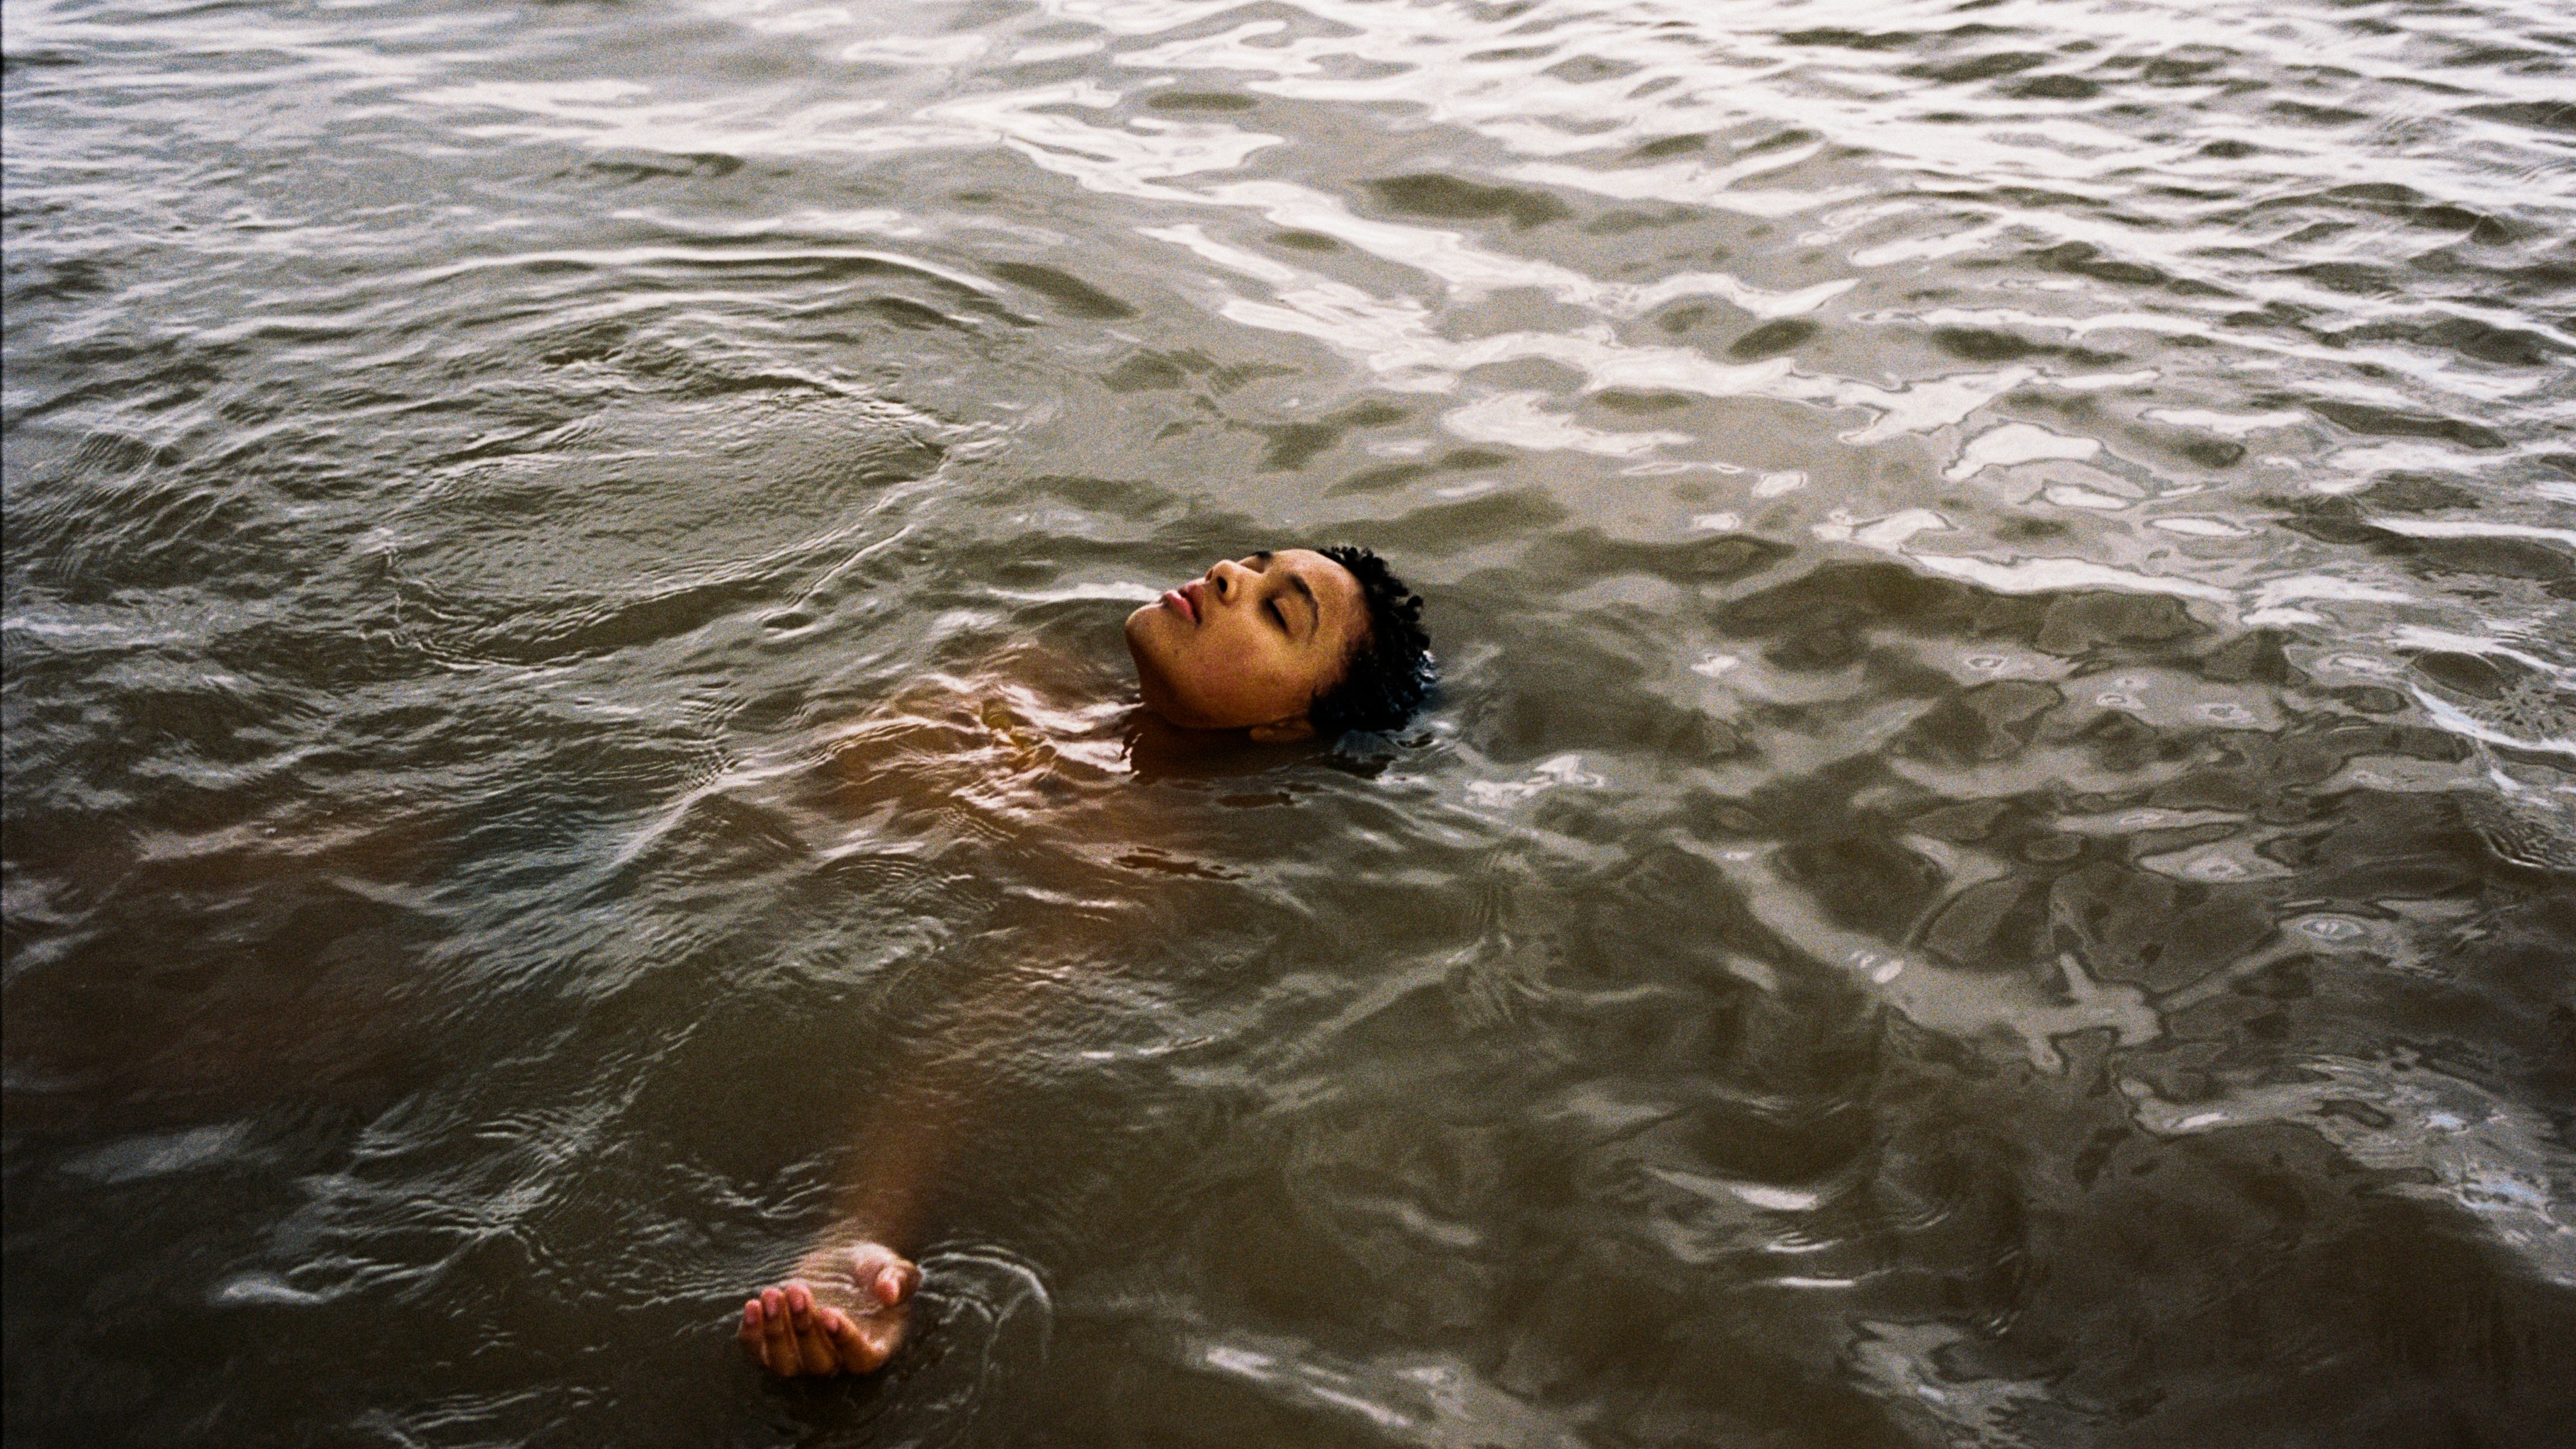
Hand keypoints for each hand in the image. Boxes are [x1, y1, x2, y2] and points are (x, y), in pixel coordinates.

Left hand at [738, 1241, 919, 1376]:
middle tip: (798, 1290)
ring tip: (772, 1293)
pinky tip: (752, 1305)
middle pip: (818, 1363)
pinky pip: (759, 1352)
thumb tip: (889, 1292)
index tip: (830, 1313)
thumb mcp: (896, 1268)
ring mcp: (805, 1355)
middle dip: (804, 1329)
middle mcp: (838, 1360)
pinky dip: (751, 1334)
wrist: (846, 1261)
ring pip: (785, 1363)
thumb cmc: (876, 1269)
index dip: (845, 1341)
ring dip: (775, 1332)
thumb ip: (897, 1279)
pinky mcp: (779, 1343)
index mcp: (875, 1346)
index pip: (860, 1359)